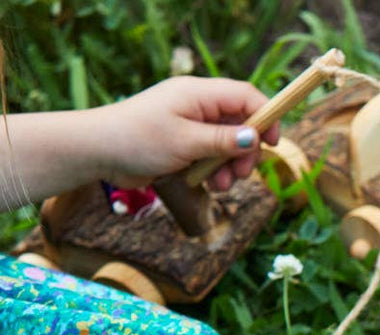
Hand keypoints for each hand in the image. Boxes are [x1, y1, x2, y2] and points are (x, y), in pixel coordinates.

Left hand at [93, 77, 280, 190]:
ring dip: (230, 166)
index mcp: (198, 94)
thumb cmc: (137, 140)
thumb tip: (257, 137)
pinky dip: (215, 169)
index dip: (266, 116)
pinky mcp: (183, 142)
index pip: (246, 96)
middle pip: (241, 123)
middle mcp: (197, 105)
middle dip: (246, 151)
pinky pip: (211, 154)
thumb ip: (224, 140)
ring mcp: (190, 124)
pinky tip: (207, 183)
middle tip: (240, 174)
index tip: (273, 143)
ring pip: (228, 143)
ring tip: (219, 185)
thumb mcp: (186, 141)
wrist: (96, 152)